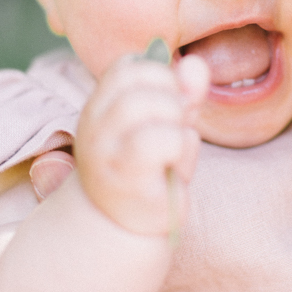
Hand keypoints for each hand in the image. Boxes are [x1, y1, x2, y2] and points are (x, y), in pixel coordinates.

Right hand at [74, 51, 208, 235]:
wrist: (125, 227)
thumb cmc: (150, 168)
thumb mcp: (168, 122)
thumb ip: (183, 91)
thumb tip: (197, 64)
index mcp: (99, 105)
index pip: (129, 64)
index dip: (160, 77)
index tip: (166, 106)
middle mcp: (94, 125)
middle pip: (142, 79)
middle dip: (173, 98)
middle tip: (173, 130)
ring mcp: (106, 154)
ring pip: (157, 106)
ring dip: (179, 125)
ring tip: (171, 152)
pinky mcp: (125, 180)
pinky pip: (164, 141)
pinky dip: (180, 150)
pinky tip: (170, 170)